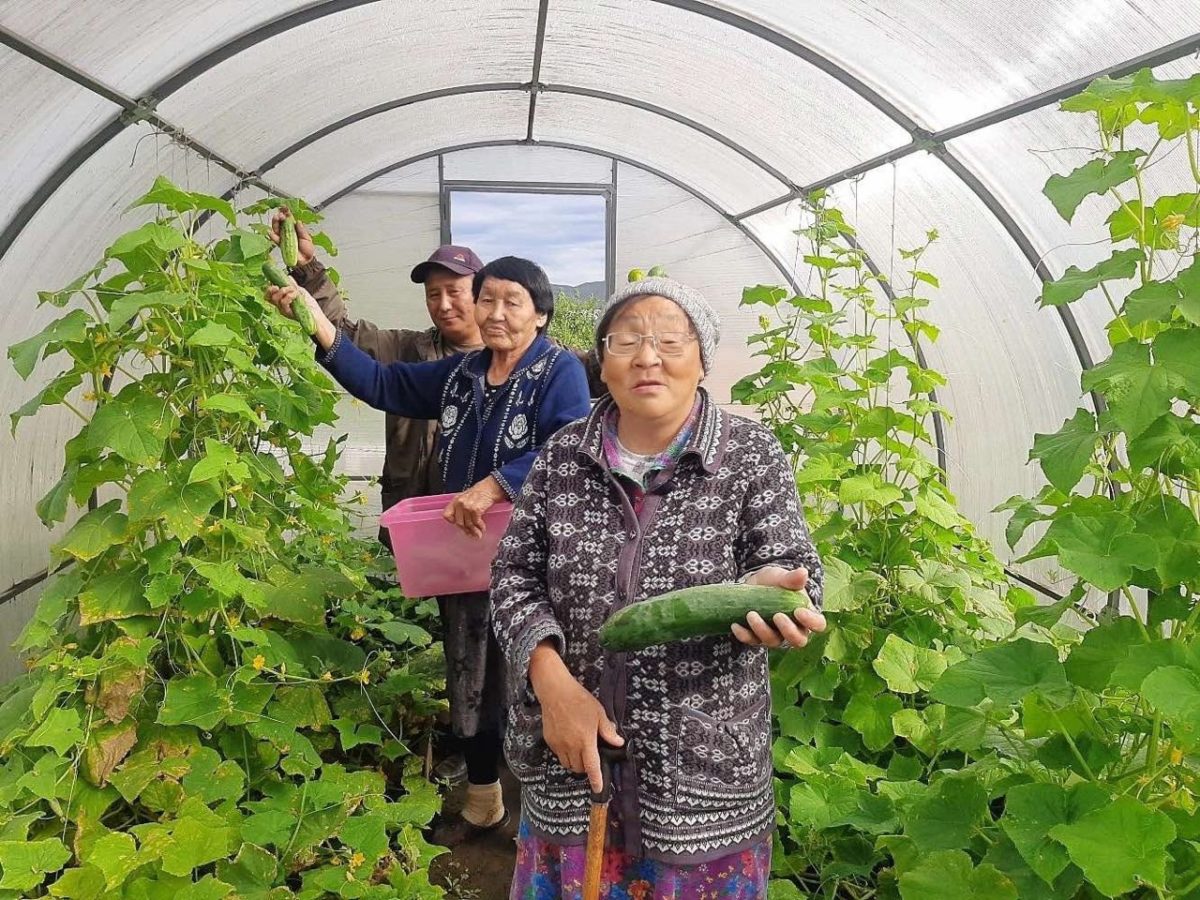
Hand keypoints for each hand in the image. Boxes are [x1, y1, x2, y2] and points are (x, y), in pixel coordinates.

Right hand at [263, 282, 335, 349]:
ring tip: (293, 290)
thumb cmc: (310, 305)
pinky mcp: (288, 313)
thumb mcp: (301, 292)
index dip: (268, 288)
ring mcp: (284, 310)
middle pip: (268, 298)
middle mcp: (280, 307)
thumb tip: (288, 276)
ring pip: (276, 299)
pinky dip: (289, 295)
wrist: (317, 316)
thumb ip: (293, 285)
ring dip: (284, 290)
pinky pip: (284, 303)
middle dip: (271, 289)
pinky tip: (296, 294)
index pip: (269, 295)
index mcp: (281, 301)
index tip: (272, 282)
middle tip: (278, 286)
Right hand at [269, 207, 316, 266]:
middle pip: (281, 222)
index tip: (283, 207)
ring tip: (276, 219)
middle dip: (279, 217)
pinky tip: (271, 232)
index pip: (289, 218)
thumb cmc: (307, 250)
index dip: (286, 212)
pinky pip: (275, 239)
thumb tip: (298, 222)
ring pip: (276, 228)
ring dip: (275, 223)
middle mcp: (287, 231)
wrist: (305, 261)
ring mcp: (283, 237)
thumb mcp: (307, 238)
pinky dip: (272, 236)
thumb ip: (302, 231)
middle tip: (280, 214)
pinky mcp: (280, 244)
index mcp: (294, 228)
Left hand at [442, 476, 505, 537]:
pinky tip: (482, 529)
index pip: (447, 515)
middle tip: (471, 534)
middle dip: (466, 530)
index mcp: (456, 500)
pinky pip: (476, 523)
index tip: (459, 525)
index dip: (452, 522)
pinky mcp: (475, 510)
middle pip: (459, 523)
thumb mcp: (466, 498)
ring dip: (474, 531)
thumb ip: (461, 508)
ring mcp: (467, 507)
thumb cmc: (480, 492)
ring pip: (468, 524)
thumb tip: (462, 523)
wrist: (490, 488)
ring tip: (478, 535)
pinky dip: (480, 527)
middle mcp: (460, 503)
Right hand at [530, 643, 623, 792]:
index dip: (596, 780)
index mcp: (585, 740)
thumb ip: (608, 731)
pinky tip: (569, 741)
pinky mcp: (550, 741)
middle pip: (579, 768)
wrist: (555, 691)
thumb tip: (618, 743)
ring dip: (576, 762)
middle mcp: (571, 746)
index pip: (592, 766)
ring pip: (568, 764)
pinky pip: (560, 755)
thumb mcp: (599, 713)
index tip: (599, 789)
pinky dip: (566, 754)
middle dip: (587, 767)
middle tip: (592, 755)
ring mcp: (558, 745)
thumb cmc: (579, 700)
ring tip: (580, 749)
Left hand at [731, 566, 826, 648]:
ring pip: (773, 642)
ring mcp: (775, 636)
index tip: (799, 611)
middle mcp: (793, 629)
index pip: (817, 624)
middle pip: (798, 641)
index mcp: (805, 615)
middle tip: (777, 616)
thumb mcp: (782, 577)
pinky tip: (735, 625)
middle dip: (788, 631)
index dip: (811, 622)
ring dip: (762, 630)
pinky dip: (743, 635)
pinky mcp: (757, 637)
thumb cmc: (775, 582)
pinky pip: (752, 641)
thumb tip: (803, 573)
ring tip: (750, 614)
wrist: (754, 584)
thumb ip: (792, 578)